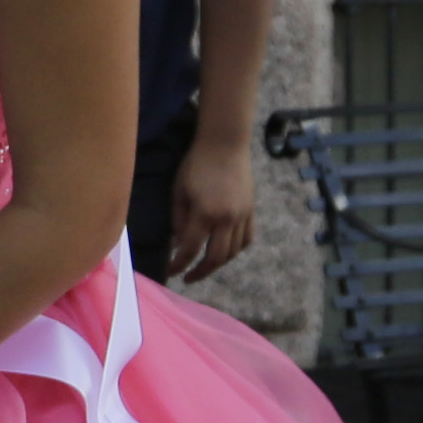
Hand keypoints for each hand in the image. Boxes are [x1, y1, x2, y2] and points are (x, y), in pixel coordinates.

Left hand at [164, 139, 257, 281]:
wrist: (225, 144)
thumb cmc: (196, 164)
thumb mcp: (179, 192)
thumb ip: (178, 220)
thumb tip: (178, 245)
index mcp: (205, 213)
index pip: (190, 249)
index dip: (179, 264)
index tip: (171, 271)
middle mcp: (227, 219)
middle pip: (215, 258)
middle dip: (200, 272)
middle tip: (189, 277)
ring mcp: (242, 216)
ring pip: (233, 251)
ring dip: (218, 263)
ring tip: (204, 265)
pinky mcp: (251, 211)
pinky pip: (247, 239)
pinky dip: (236, 250)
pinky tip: (225, 252)